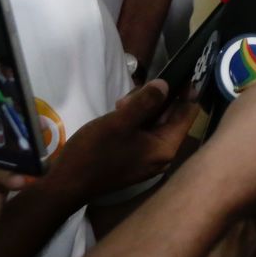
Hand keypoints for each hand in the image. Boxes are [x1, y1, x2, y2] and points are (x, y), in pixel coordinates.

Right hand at [45, 79, 193, 203]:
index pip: (188, 113)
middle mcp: (163, 155)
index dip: (184, 91)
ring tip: (119, 106)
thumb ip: (146, 102)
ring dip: (141, 109)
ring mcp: (148, 158)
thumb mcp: (120, 122)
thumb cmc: (94, 153)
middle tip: (130, 96)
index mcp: (166, 147)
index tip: (173, 72)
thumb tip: (166, 85)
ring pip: (154, 123)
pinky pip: (142, 133)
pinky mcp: (134, 159)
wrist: (66, 184)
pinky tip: (116, 117)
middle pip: (171, 116)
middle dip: (154, 100)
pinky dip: (134, 121)